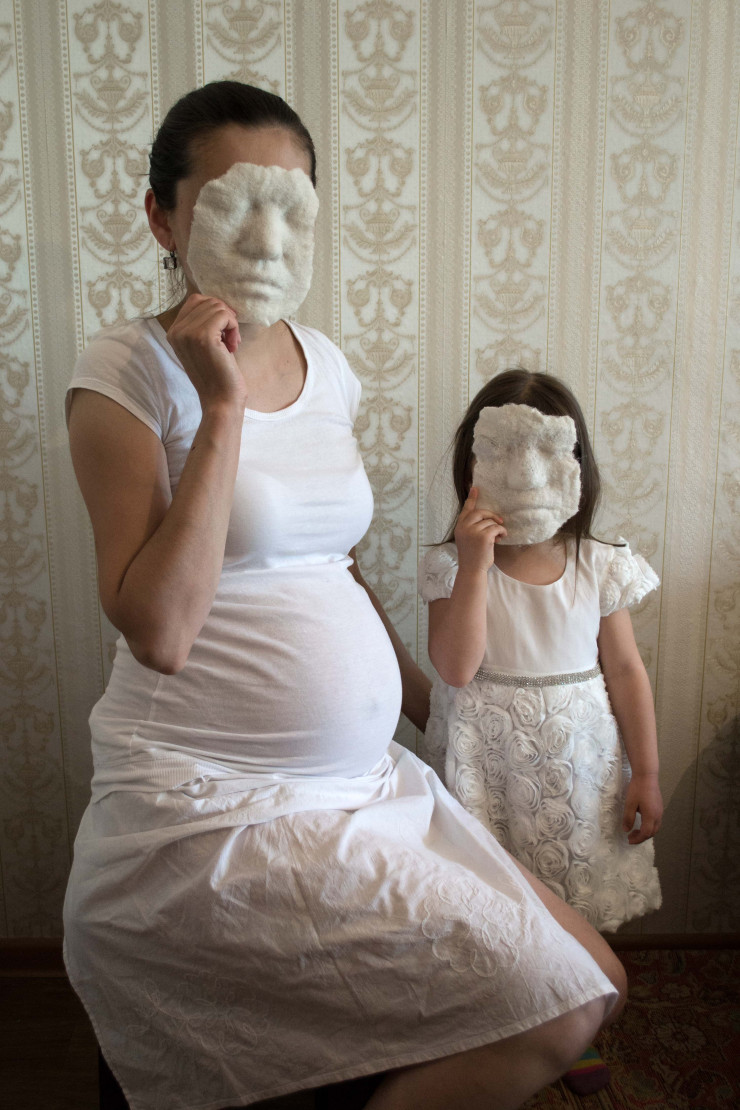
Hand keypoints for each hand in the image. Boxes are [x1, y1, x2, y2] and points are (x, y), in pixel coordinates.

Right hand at [166, 294, 245, 409]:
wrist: (220, 399)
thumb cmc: (217, 374)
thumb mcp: (202, 344)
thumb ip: (201, 323)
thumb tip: (217, 302)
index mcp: (173, 332)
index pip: (195, 300)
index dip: (215, 310)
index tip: (223, 331)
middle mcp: (176, 331)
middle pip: (208, 301)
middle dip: (225, 317)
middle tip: (228, 340)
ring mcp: (188, 333)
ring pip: (217, 307)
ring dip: (231, 324)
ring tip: (229, 344)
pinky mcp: (203, 336)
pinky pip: (225, 315)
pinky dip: (234, 327)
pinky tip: (232, 345)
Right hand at [454, 487, 506, 574]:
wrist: (472, 569)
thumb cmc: (472, 555)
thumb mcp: (467, 539)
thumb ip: (472, 527)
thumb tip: (487, 518)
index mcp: (459, 527)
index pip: (466, 509)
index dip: (472, 498)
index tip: (475, 488)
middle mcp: (464, 527)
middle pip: (480, 512)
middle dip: (491, 515)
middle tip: (499, 521)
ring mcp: (473, 531)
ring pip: (490, 521)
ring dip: (497, 528)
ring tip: (498, 537)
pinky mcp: (484, 537)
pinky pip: (496, 528)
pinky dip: (501, 532)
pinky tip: (501, 538)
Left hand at [622, 772, 662, 843]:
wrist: (647, 775)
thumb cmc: (637, 789)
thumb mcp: (630, 804)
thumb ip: (628, 818)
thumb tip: (626, 830)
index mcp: (651, 816)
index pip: (646, 833)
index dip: (637, 839)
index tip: (629, 840)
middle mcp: (658, 815)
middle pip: (652, 832)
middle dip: (642, 837)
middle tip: (631, 837)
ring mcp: (660, 811)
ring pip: (655, 827)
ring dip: (646, 832)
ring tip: (636, 831)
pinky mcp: (660, 807)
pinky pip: (656, 822)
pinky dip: (649, 826)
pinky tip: (642, 822)